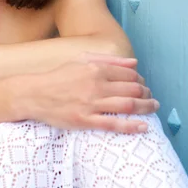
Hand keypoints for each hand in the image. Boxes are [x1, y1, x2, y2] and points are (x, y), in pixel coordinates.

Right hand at [22, 55, 157, 133]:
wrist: (34, 94)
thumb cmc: (58, 77)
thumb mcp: (81, 60)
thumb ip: (108, 60)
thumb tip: (134, 63)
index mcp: (95, 69)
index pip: (128, 74)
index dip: (140, 80)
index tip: (143, 85)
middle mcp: (96, 85)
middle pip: (132, 89)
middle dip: (146, 93)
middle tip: (151, 98)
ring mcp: (91, 104)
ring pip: (127, 105)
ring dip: (145, 107)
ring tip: (153, 108)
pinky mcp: (84, 120)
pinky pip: (113, 124)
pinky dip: (131, 126)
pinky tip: (143, 127)